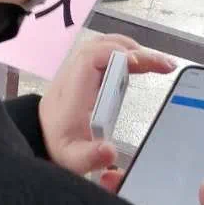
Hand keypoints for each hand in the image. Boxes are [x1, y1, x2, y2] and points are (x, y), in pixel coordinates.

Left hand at [39, 36, 174, 176]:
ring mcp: (78, 72)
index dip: (117, 53)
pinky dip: (125, 54)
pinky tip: (143, 66)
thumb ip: (91, 156)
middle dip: (134, 50)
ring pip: (104, 46)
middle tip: (162, 64)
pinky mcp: (84, 75)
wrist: (41, 140)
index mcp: (73, 92)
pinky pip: (104, 54)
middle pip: (102, 45)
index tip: (140, 62)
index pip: (92, 57)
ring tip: (156, 63)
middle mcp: (74, 76)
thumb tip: (110, 150)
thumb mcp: (74, 159)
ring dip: (131, 49)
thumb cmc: (59, 146)